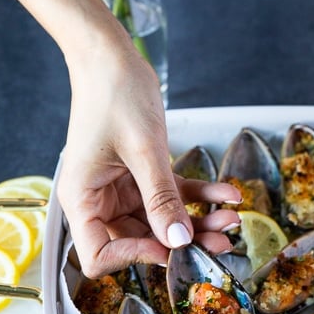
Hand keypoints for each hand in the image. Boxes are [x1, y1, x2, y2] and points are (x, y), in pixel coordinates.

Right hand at [57, 49, 240, 276]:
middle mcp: (99, 201)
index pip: (99, 256)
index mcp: (82, 200)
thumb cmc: (113, 94)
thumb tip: (178, 241)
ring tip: (231, 219)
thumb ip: (161, 199)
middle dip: (181, 241)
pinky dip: (199, 196)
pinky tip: (227, 194)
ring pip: (163, 221)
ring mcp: (122, 190)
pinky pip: (173, 196)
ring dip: (197, 222)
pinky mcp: (143, 176)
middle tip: (221, 240)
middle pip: (140, 241)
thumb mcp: (143, 150)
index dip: (135, 257)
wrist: (111, 57)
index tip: (171, 247)